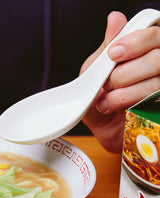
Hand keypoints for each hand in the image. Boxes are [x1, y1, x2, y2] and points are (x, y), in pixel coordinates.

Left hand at [81, 11, 159, 152]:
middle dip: (125, 73)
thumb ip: (107, 47)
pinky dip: (134, 108)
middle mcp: (158, 64)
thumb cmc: (100, 95)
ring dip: (126, 94)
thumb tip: (115, 18)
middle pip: (157, 58)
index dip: (135, 42)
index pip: (153, 35)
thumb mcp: (95, 69)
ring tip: (107, 101)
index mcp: (145, 49)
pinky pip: (156, 104)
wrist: (102, 128)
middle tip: (108, 84)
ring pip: (157, 83)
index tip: (113, 54)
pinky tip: (120, 111)